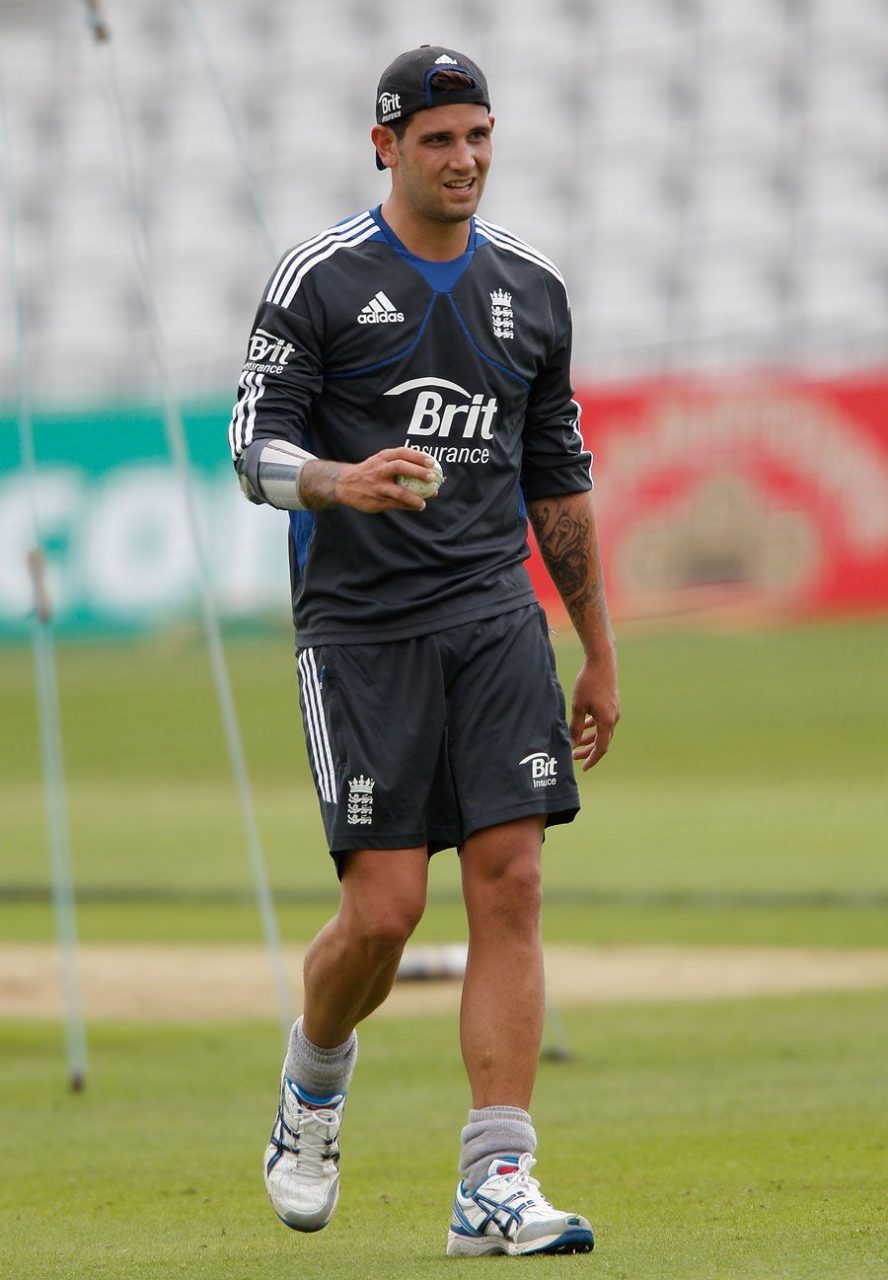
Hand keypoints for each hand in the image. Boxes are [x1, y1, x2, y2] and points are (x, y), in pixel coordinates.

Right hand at [301, 448, 440, 512]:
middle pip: (400, 467)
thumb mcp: (380, 462)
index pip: (402, 453)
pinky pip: (395, 504)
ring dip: (414, 497)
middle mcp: (379, 470)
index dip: (418, 456)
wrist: (344, 484)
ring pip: (398, 492)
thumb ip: (398, 463)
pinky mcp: (376, 500)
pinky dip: (408, 505)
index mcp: (382, 458)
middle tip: (432, 478)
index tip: (432, 462)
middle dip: (418, 472)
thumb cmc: (370, 472)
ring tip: (424, 502)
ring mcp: (377, 486)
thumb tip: (427, 469)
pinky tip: (417, 506)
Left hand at [570, 649, 619, 770]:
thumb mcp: (578, 706)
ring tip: (576, 743)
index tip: (583, 768)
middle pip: (602, 741)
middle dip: (588, 751)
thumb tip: (573, 743)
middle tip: (575, 757)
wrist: (602, 661)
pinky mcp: (611, 703)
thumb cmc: (588, 682)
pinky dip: (593, 726)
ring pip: (602, 731)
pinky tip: (583, 725)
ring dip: (590, 739)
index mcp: (607, 721)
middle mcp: (613, 718)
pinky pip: (603, 721)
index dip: (592, 759)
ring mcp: (614, 710)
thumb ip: (576, 726)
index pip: (601, 748)